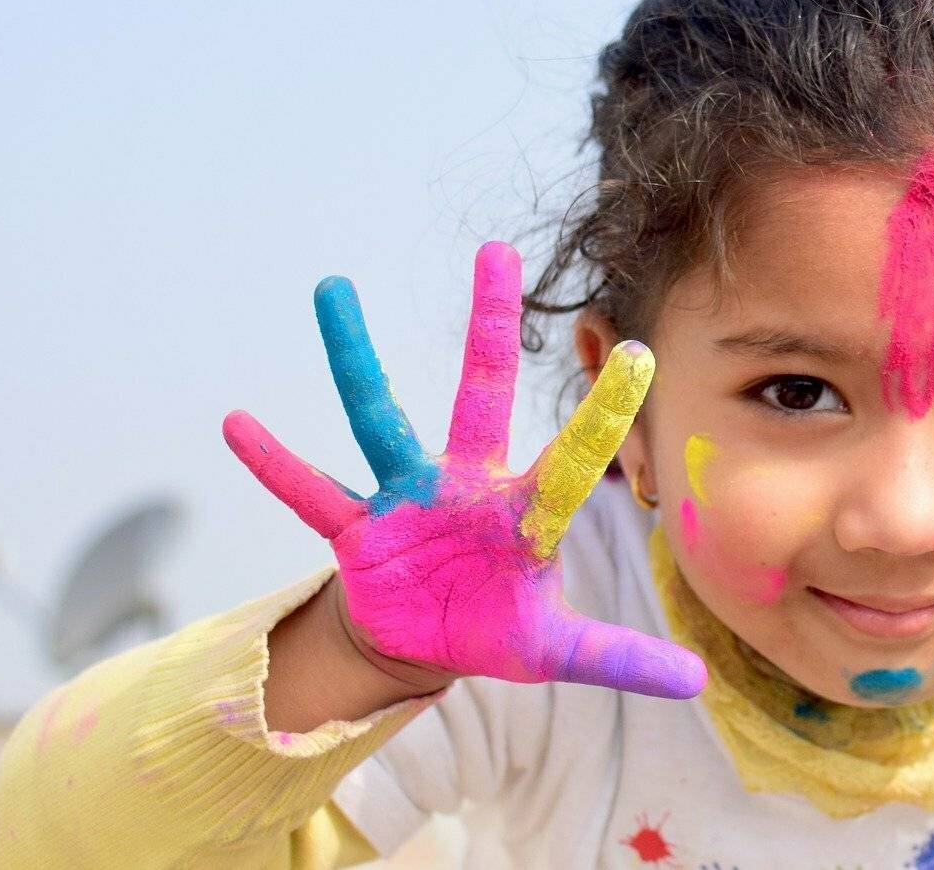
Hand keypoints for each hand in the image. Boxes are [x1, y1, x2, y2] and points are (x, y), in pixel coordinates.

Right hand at [223, 241, 704, 697]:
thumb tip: (698, 682)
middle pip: (481, 393)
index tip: (641, 354)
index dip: (605, 415)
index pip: (575, 459)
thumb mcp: (556, 651)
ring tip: (332, 287)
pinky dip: (274, 464)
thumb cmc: (495, 626)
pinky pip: (310, 492)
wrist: (423, 640)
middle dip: (490, 327)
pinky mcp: (357, 529)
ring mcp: (407, 498)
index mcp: (525, 513)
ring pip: (378, 417)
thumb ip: (620, 656)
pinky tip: (236, 423)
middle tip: (497, 250)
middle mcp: (467, 485)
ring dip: (354, 358)